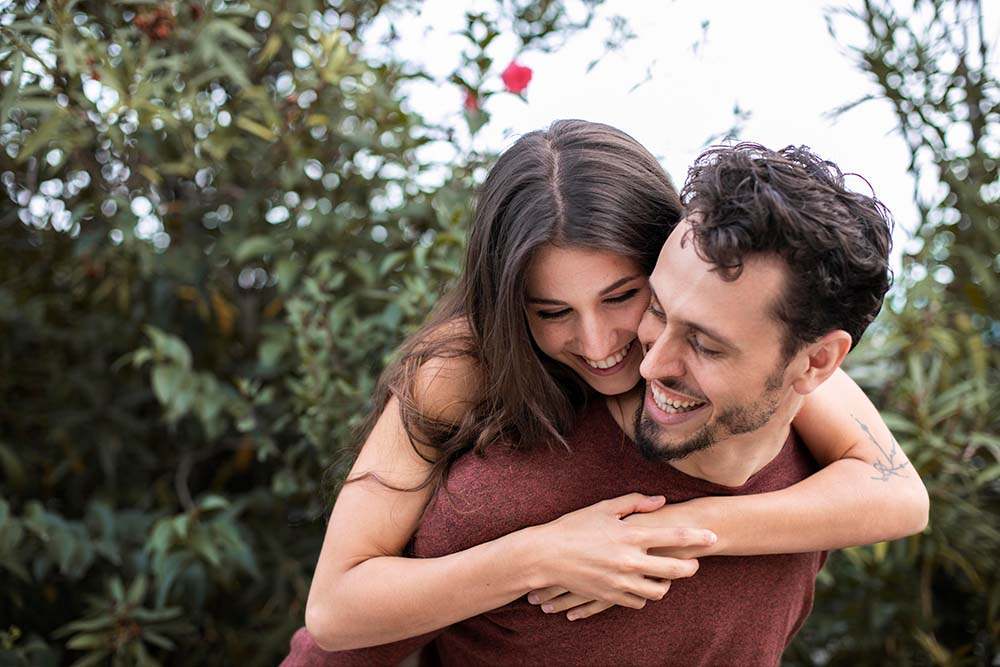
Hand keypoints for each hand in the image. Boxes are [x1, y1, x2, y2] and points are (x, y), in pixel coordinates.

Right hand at [527, 493, 715, 612]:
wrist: (545, 556)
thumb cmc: (574, 527)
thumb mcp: (603, 508)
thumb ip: (634, 503)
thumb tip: (660, 500)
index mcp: (630, 535)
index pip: (675, 536)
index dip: (698, 536)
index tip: (713, 537)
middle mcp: (630, 561)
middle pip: (675, 570)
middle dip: (690, 567)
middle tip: (695, 564)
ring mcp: (621, 582)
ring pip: (659, 591)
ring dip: (667, 585)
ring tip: (667, 577)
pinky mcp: (610, 596)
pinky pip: (638, 602)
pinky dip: (644, 596)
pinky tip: (642, 586)